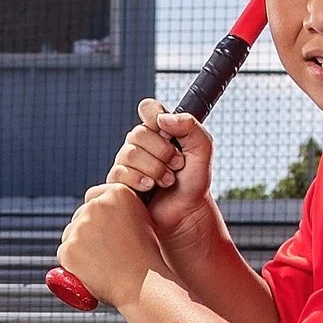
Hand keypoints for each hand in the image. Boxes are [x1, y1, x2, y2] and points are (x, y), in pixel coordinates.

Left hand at [54, 180, 171, 313]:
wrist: (142, 284)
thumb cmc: (146, 259)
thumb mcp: (142, 222)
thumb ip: (121, 211)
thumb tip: (104, 213)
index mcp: (119, 193)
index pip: (95, 198)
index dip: (98, 216)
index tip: (105, 230)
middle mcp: (97, 205)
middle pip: (80, 215)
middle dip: (87, 231)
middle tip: (103, 251)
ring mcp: (81, 226)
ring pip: (71, 234)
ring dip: (79, 247)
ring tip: (101, 264)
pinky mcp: (68, 248)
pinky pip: (64, 253)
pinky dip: (72, 264)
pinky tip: (91, 272)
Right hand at [106, 99, 219, 243]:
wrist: (186, 213)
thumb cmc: (194, 182)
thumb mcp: (203, 149)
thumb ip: (190, 126)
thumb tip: (162, 119)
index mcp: (159, 130)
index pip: (148, 109)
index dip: (154, 115)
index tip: (166, 131)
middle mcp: (140, 144)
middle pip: (138, 133)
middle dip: (162, 152)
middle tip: (176, 166)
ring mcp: (127, 163)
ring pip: (128, 154)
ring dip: (154, 169)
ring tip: (166, 181)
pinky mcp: (119, 182)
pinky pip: (119, 174)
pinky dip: (139, 180)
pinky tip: (150, 188)